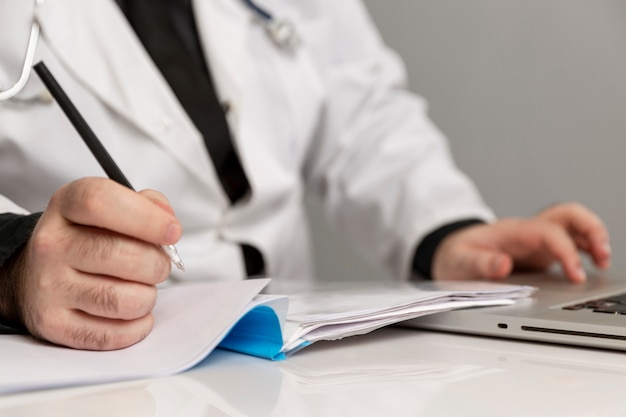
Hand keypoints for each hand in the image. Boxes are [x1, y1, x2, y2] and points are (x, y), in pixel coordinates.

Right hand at [3, 177, 181, 349]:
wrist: (32, 276)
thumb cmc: (85, 239)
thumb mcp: (108, 208)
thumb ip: (146, 205)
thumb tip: (168, 222)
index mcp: (66, 206)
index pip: (101, 202)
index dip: (146, 218)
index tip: (172, 231)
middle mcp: (51, 245)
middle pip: (122, 256)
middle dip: (157, 264)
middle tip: (158, 265)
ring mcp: (49, 287)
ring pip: (124, 300)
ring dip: (147, 297)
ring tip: (141, 289)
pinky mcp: (54, 324)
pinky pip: (113, 334)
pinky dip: (137, 326)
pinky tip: (133, 313)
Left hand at [432, 203, 610, 282]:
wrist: (451, 252)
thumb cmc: (456, 255)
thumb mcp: (459, 262)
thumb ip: (480, 264)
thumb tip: (503, 266)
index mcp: (512, 232)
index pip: (548, 233)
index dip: (565, 251)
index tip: (575, 274)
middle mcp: (528, 231)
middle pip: (568, 215)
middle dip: (591, 230)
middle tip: (603, 255)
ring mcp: (536, 240)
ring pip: (573, 225)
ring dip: (593, 238)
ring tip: (603, 262)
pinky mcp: (540, 251)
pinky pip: (569, 242)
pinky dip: (585, 250)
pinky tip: (592, 266)